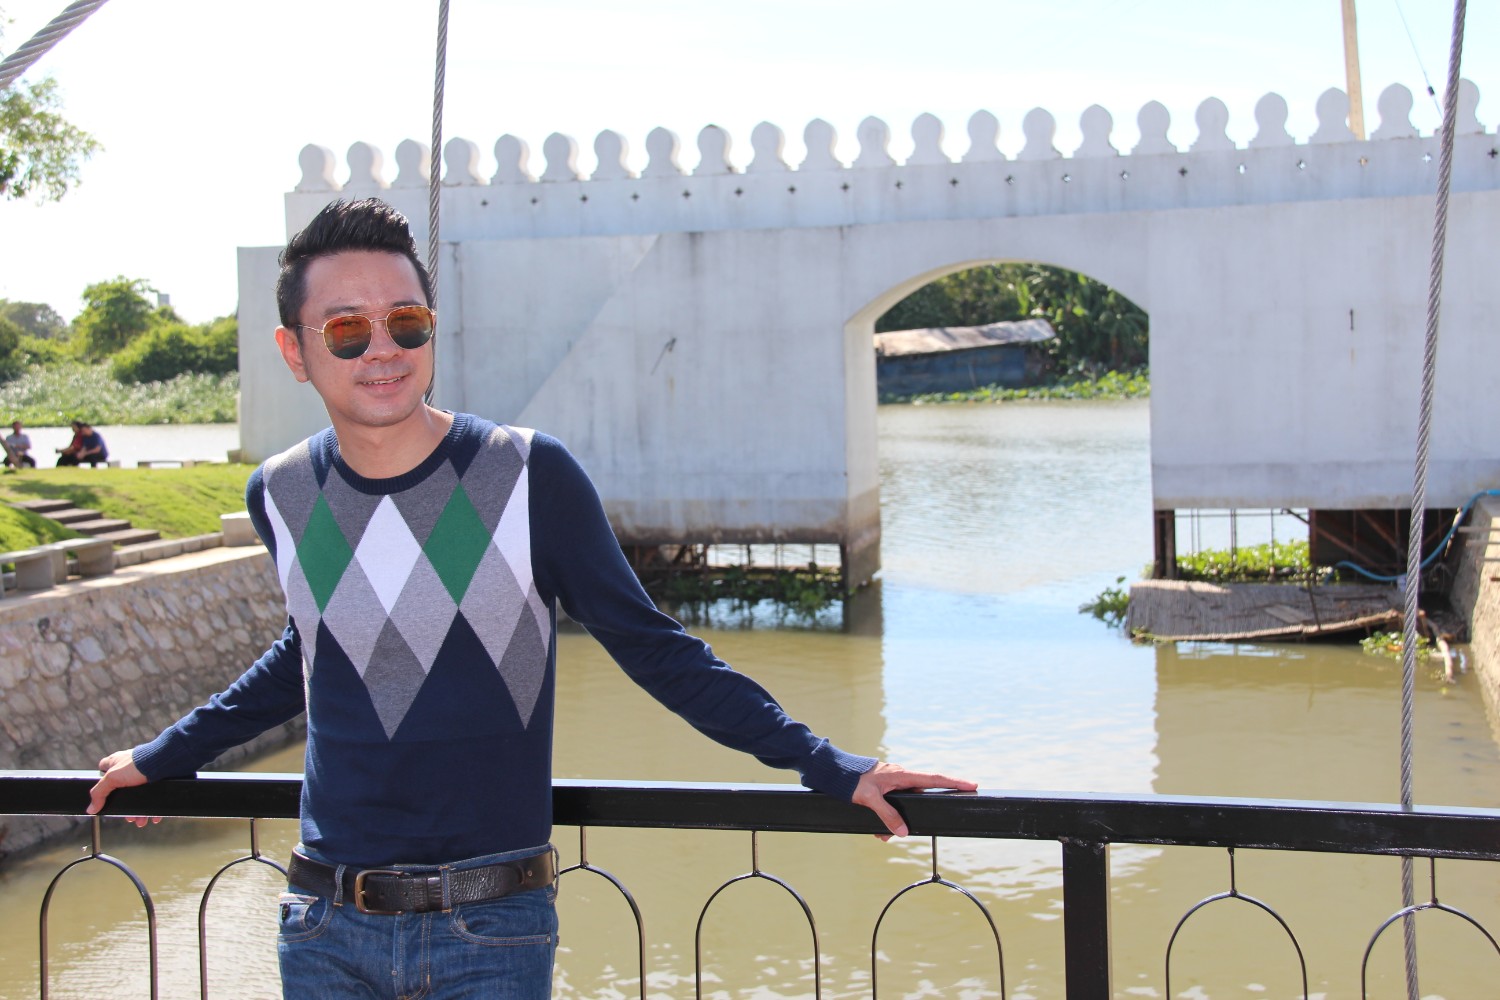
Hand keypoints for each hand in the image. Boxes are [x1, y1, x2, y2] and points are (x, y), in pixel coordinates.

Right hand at [87, 750, 158, 827]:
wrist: (166, 761)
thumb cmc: (138, 764)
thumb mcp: (112, 778)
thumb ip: (99, 792)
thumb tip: (91, 808)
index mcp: (116, 763)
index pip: (103, 771)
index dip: (102, 785)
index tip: (103, 799)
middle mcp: (130, 768)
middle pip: (123, 791)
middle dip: (125, 807)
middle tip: (127, 817)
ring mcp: (145, 775)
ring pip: (139, 797)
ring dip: (140, 812)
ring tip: (141, 821)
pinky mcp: (158, 781)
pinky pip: (155, 798)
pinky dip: (153, 809)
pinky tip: (153, 817)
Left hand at [852, 761, 976, 838]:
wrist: (837, 773)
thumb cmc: (854, 781)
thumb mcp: (871, 799)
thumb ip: (887, 815)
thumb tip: (902, 832)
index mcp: (903, 775)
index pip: (934, 779)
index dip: (954, 782)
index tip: (972, 785)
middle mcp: (902, 778)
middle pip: (921, 797)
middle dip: (917, 815)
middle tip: (913, 827)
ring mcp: (895, 783)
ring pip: (905, 806)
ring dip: (895, 822)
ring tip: (881, 834)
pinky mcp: (886, 789)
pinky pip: (894, 806)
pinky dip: (887, 819)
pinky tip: (877, 830)